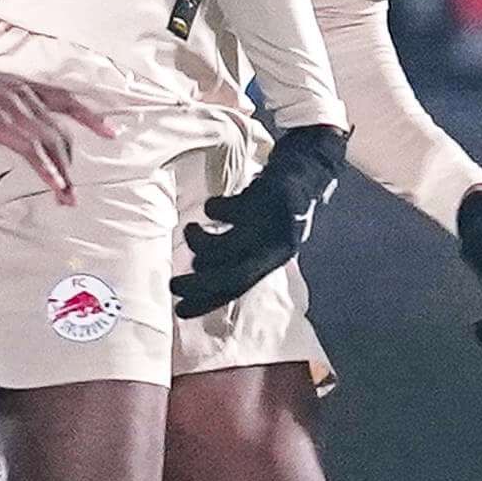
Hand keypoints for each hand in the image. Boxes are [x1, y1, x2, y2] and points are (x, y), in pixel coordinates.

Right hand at [0, 56, 115, 201]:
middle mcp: (25, 95)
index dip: (90, 116)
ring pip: (50, 144)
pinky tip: (54, 185)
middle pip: (60, 131)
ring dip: (62, 174)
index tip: (110, 131)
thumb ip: (6, 103)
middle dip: (70, 162)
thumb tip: (10, 122)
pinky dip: (46, 169)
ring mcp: (14, 109)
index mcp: (23, 85)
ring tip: (67, 198)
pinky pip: (31, 150)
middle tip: (74, 190)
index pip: (67, 99)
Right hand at [171, 122, 344, 317]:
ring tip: (191, 231)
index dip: (209, 302)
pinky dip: (213, 209)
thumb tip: (199, 269)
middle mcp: (276, 247)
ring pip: (228, 246)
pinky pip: (228, 209)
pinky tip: (213, 207)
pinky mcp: (265, 198)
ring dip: (200, 243)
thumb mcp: (266, 236)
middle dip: (200, 284)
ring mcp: (271, 223)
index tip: (180, 311)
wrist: (308, 169)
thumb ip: (240, 254)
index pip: (239, 289)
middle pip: (234, 276)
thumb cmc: (278, 208)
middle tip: (173, 284)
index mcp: (275, 258)